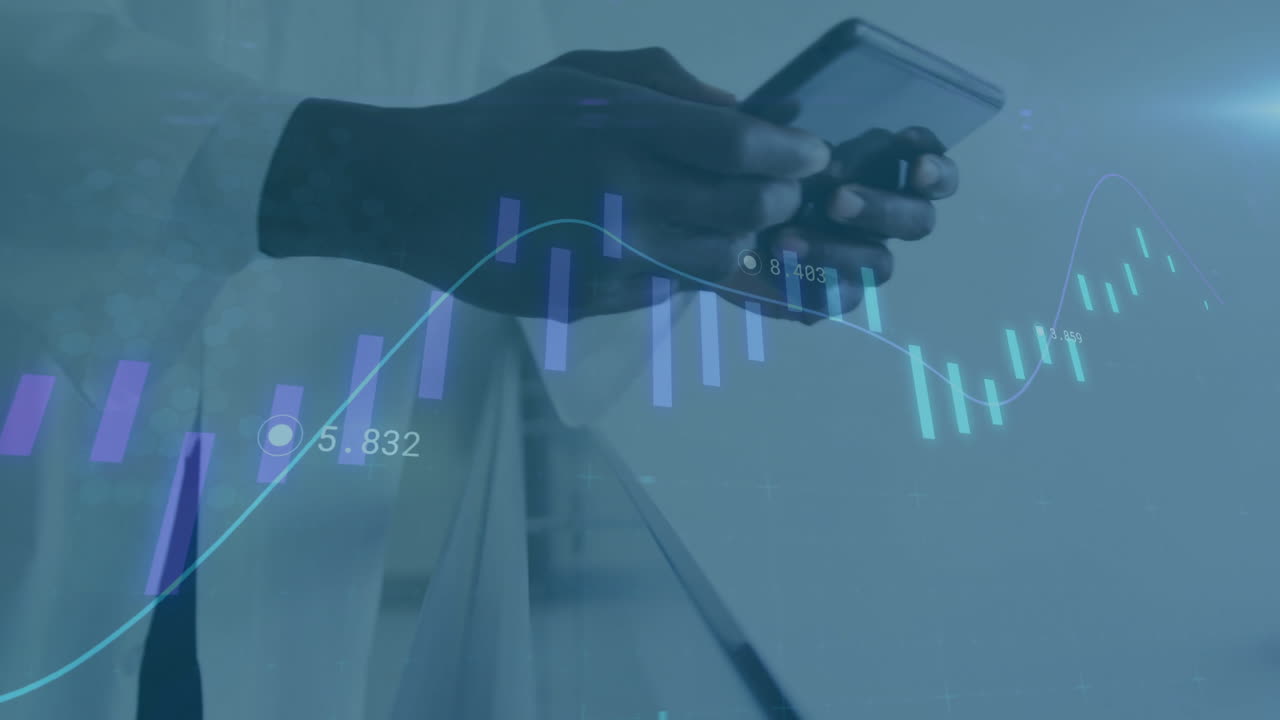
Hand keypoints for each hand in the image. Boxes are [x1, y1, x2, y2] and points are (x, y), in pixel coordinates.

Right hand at [260, 47, 829, 320]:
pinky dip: (688, 270)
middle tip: (779, 192)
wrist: (416, 192)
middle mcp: (623, 196)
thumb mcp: (578, 77)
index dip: (791, 153)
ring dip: (738, 242)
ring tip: (728, 222)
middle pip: (744, 210)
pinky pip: (670, 291)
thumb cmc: (501, 124)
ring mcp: (608, 257)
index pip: (739, 146)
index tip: (810, 156)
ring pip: (717, 261)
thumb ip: (664, 85)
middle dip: (777, 201)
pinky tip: (671, 248)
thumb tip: (741, 114)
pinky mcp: (590, 300)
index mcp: (621, 129)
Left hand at [711, 126, 957, 324]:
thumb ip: (780, 125)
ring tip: (783, 240)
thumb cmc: (753, 170)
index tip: (912, 157)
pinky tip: (781, 271)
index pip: (931, 167)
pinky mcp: (833, 292)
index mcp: (883, 169)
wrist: (718, 223)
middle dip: (883, 209)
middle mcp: (884, 216)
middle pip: (918, 220)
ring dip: (838, 250)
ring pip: (880, 263)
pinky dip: (814, 284)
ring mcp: (862, 257)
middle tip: (836, 201)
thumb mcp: (760, 140)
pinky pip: (842, 298)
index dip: (934, 165)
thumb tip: (790, 108)